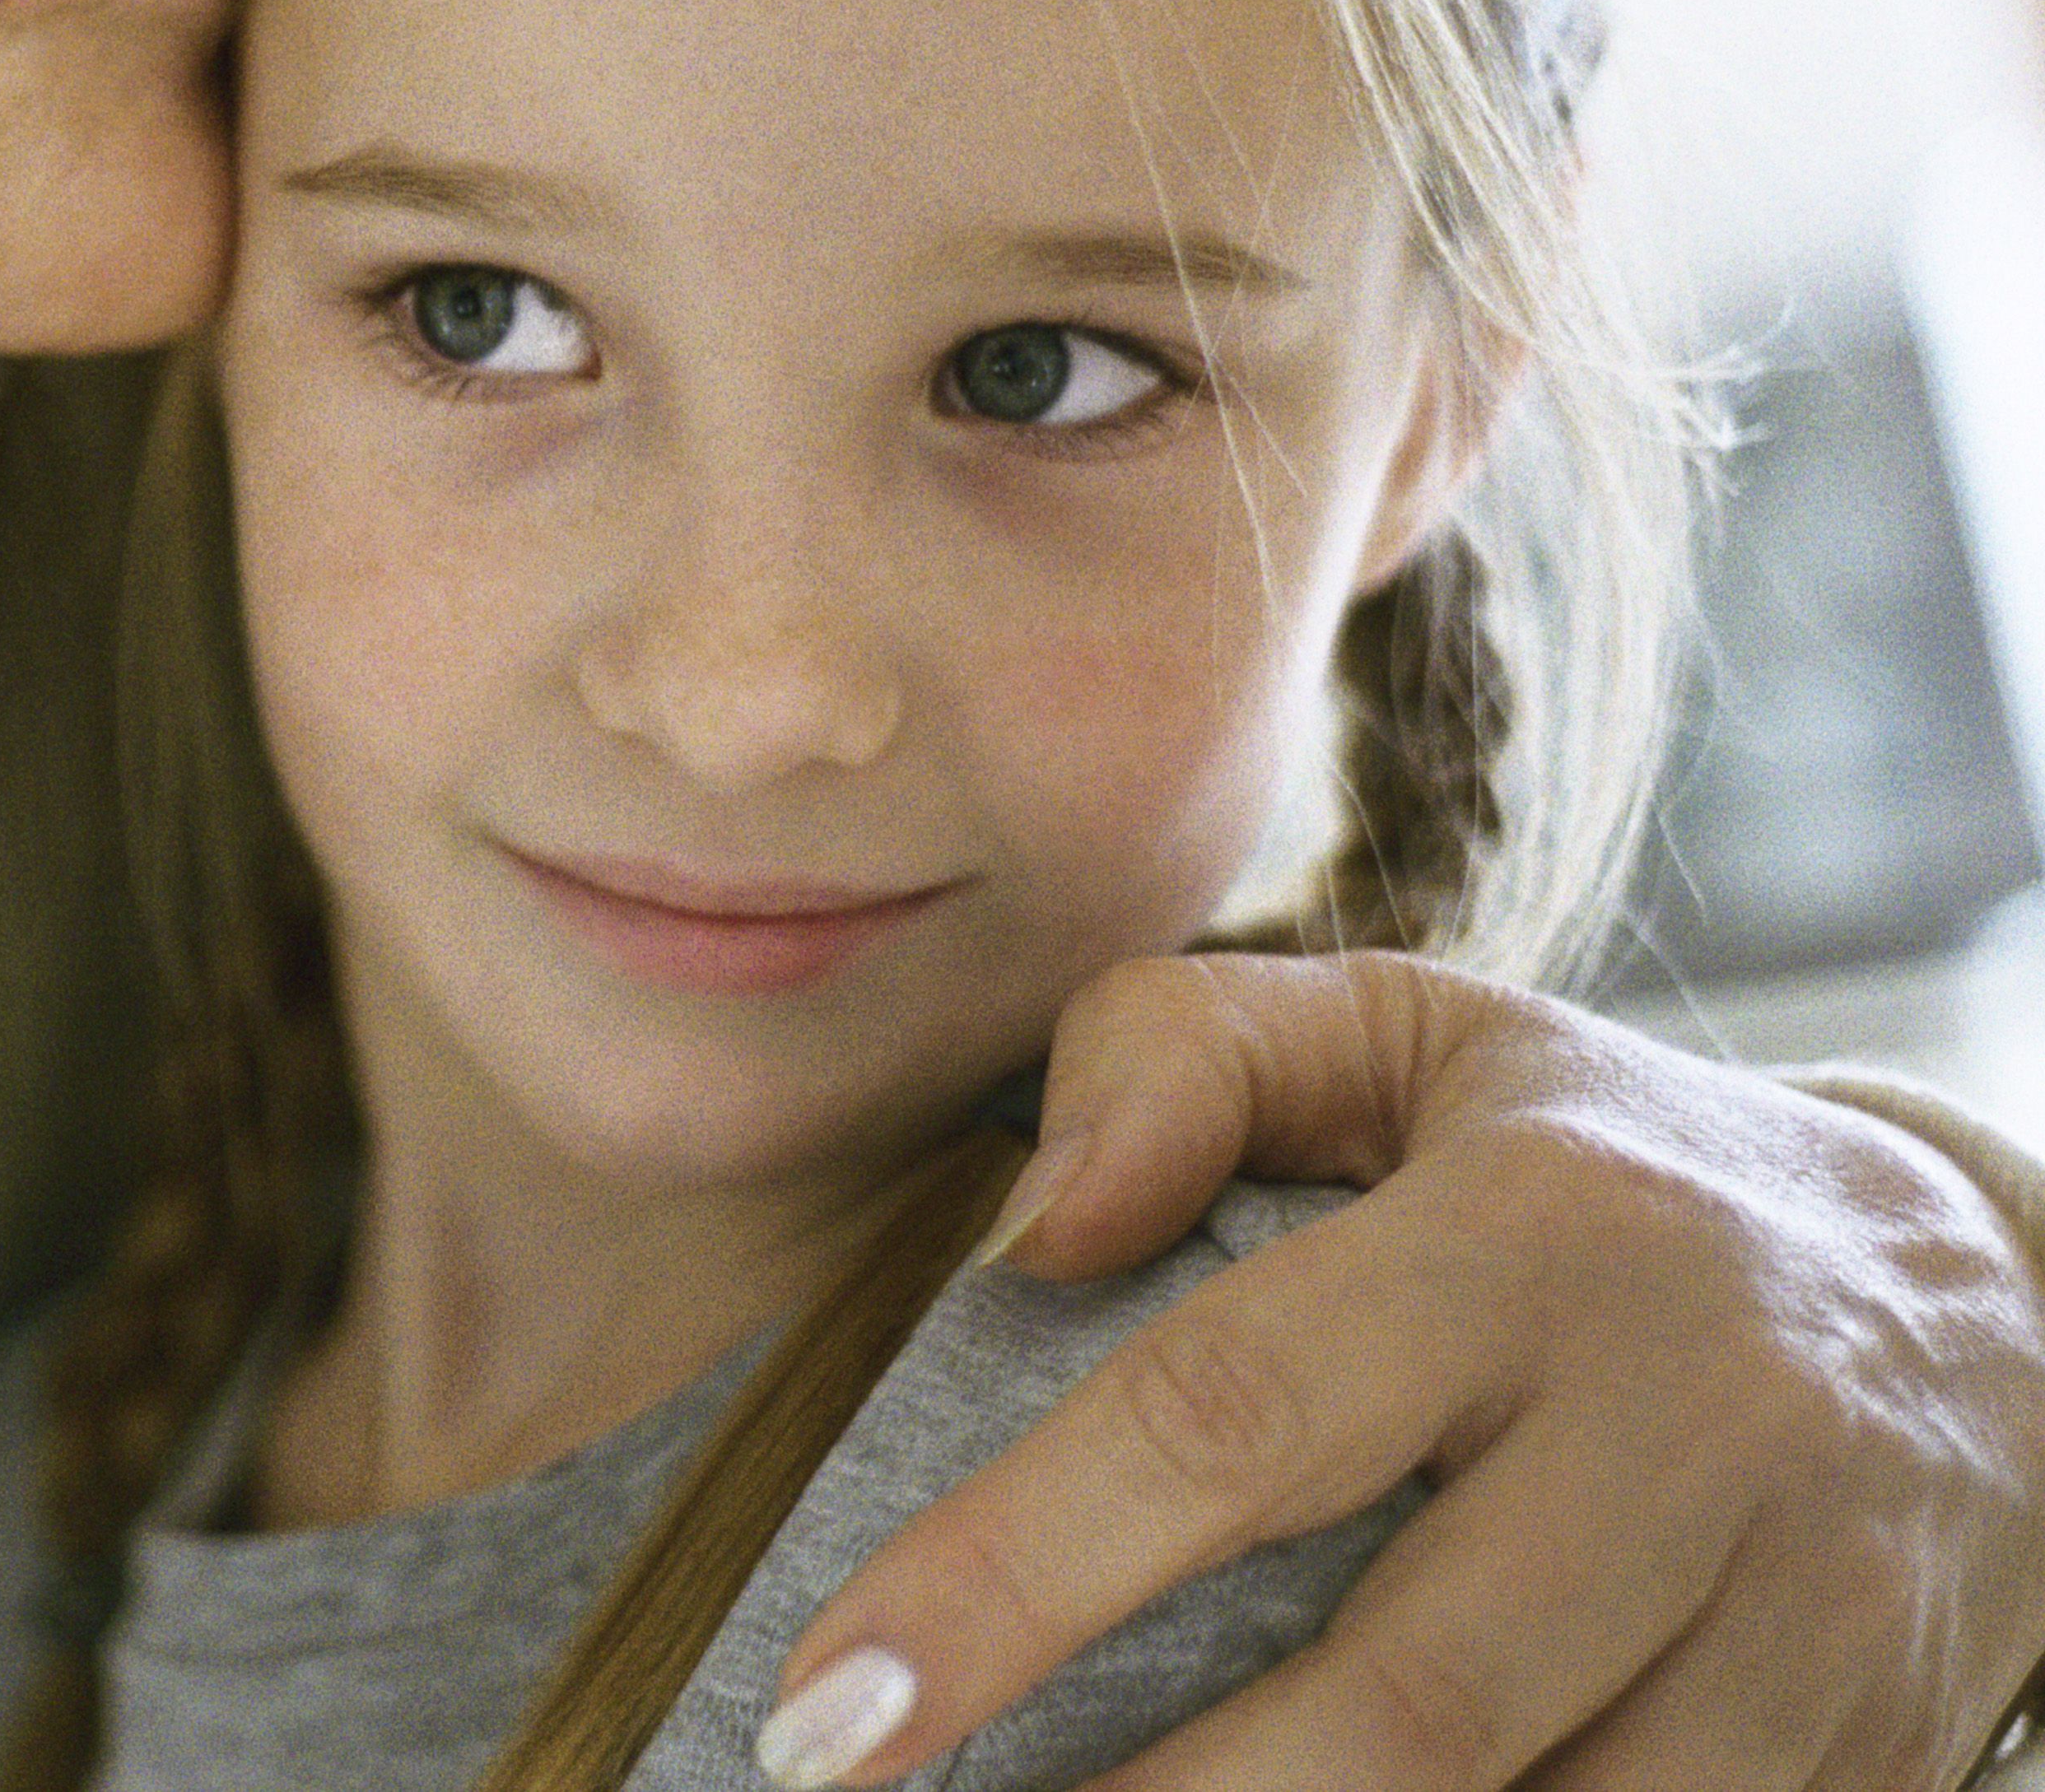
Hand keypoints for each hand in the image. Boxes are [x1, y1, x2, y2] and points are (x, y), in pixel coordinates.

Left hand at [760, 951, 2044, 1789]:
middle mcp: (1688, 1434)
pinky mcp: (1870, 1762)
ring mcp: (1807, 1628)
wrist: (2003, 1307)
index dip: (1010, 1581)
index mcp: (1532, 1236)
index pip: (1227, 1421)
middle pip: (1399, 1703)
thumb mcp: (1403, 1034)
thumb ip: (1176, 1058)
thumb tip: (1024, 1225)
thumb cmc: (1596, 1169)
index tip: (827, 1710)